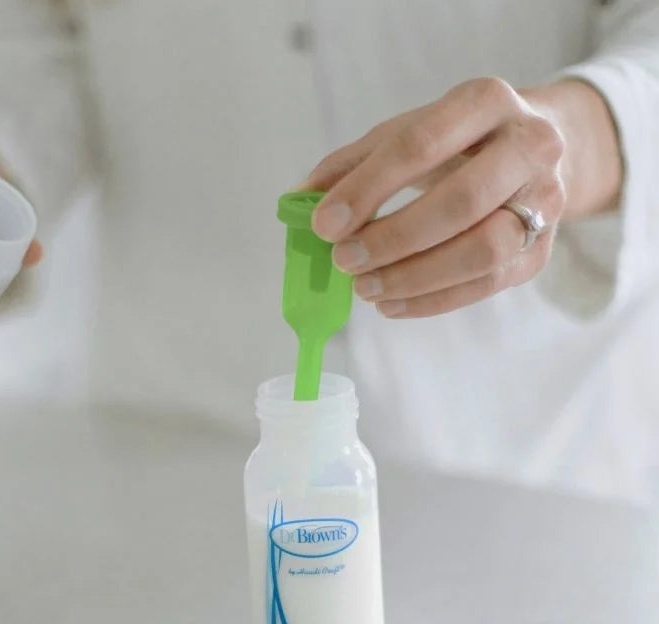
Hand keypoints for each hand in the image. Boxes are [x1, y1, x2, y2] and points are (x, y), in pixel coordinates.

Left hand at [301, 77, 568, 317]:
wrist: (535, 154)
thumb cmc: (455, 144)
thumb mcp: (405, 133)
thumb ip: (351, 165)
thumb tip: (298, 202)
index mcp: (484, 102)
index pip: (419, 145)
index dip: (367, 189)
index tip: (324, 223)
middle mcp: (528, 146)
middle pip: (460, 202)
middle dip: (393, 238)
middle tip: (344, 260)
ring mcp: (544, 202)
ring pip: (482, 251)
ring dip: (414, 277)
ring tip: (365, 288)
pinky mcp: (541, 252)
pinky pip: (486, 285)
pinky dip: (431, 301)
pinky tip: (390, 303)